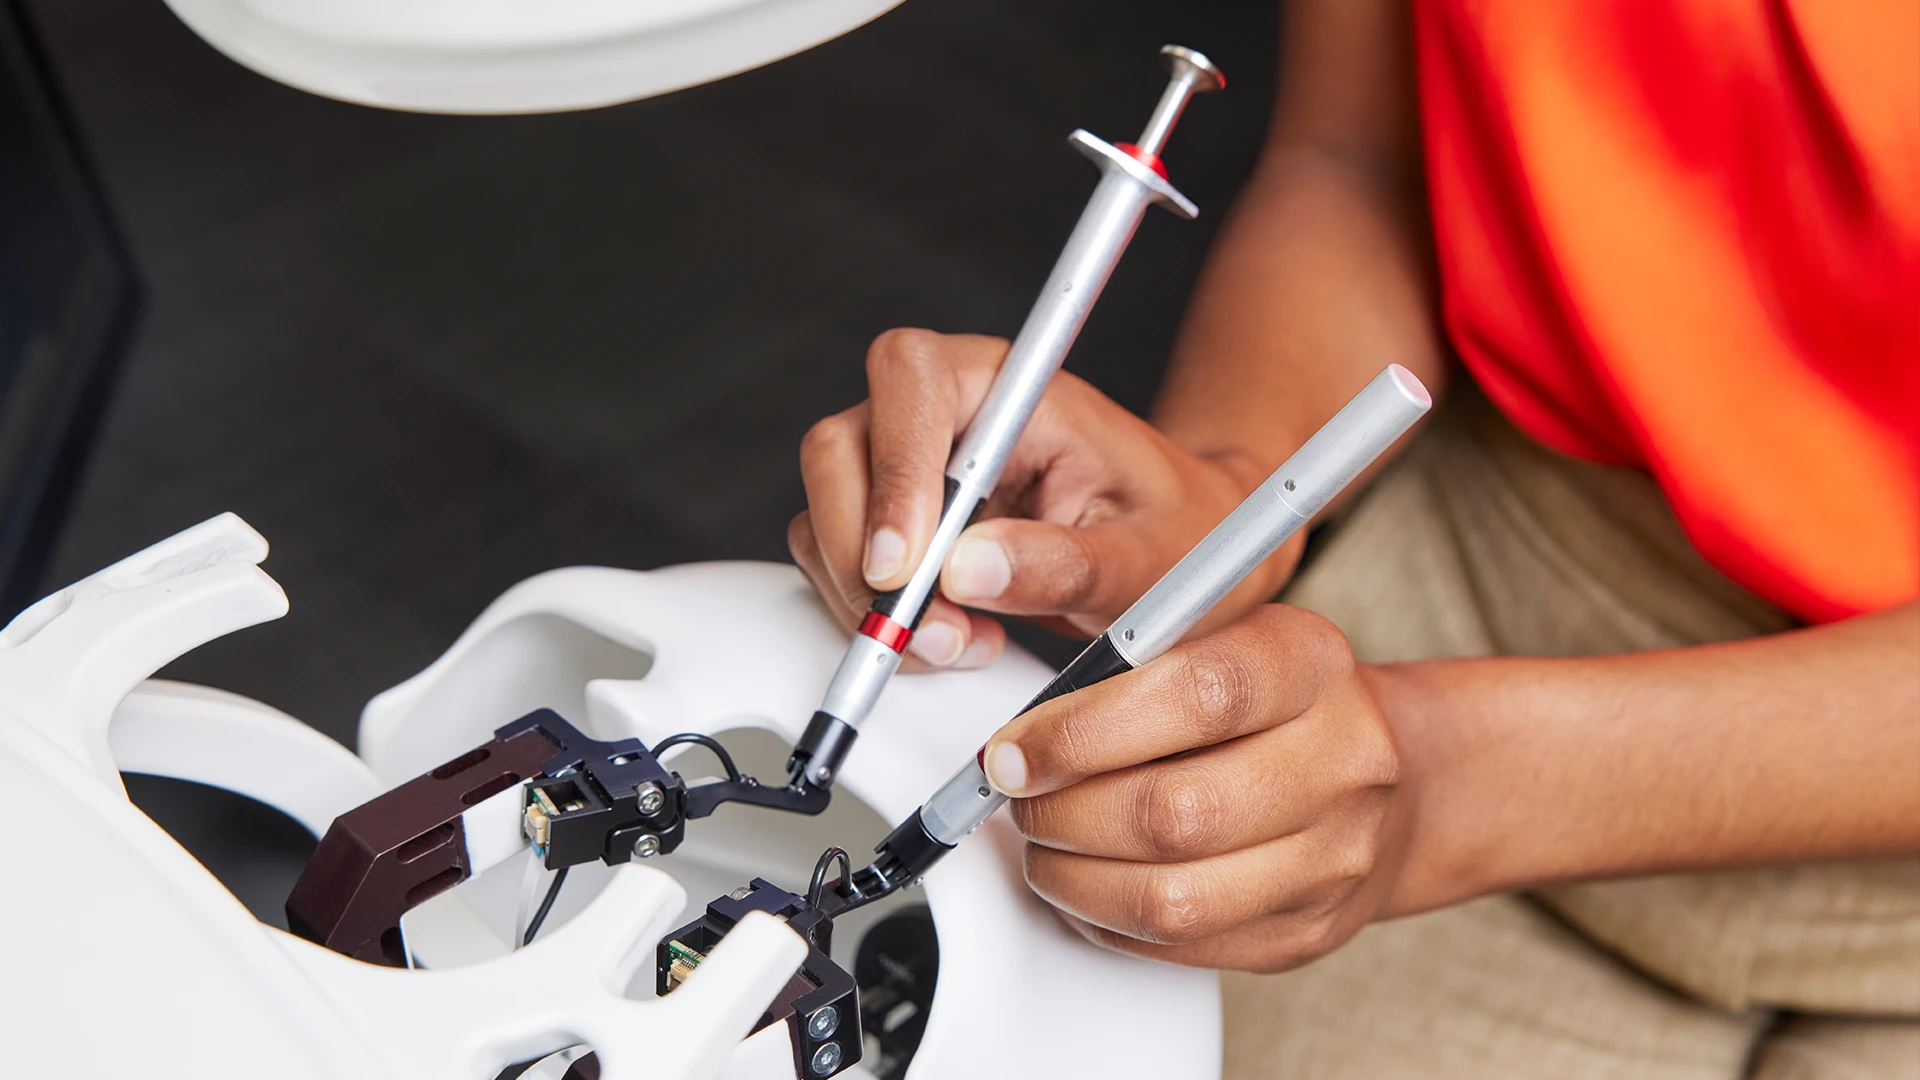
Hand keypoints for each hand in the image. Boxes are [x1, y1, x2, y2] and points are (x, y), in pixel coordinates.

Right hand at [788, 328, 1295, 669]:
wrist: (1180, 556)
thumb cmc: (1176, 533)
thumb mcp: (1148, 557)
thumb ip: (1068, 562)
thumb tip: (971, 571)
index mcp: (1012, 386)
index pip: (912, 379)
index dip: (894, 466)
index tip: (906, 564)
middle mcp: (946, 414)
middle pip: (841, 445)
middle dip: (863, 551)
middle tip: (924, 628)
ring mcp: (909, 467)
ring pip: (825, 511)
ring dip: (867, 596)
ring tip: (960, 640)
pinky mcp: (891, 523)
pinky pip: (837, 562)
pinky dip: (871, 616)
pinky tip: (951, 636)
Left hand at [980, 604, 1411, 971]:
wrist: (1387, 777)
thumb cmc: (1274, 703)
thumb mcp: (1218, 639)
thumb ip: (1130, 667)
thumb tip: (1022, 738)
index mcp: (1310, 664)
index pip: (1197, 696)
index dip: (1084, 731)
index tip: (1017, 749)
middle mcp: (1342, 761)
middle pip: (1174, 813)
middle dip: (1063, 813)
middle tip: (1020, 798)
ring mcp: (1334, 858)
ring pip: (1172, 898)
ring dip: (1075, 879)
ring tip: (1045, 846)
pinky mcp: (1306, 931)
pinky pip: (1182, 947)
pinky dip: (1107, 921)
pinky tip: (1087, 885)